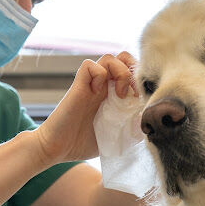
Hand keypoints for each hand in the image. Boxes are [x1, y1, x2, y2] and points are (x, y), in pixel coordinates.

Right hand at [33, 51, 135, 165]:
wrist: (57, 148)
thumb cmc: (83, 144)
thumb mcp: (117, 138)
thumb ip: (132, 129)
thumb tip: (148, 121)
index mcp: (115, 95)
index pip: (133, 72)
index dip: (141, 80)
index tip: (143, 99)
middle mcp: (104, 86)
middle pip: (124, 58)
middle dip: (134, 70)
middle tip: (134, 92)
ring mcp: (91, 84)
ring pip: (109, 57)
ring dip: (120, 72)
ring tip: (120, 94)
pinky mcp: (79, 85)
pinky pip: (89, 65)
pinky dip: (98, 74)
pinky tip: (98, 92)